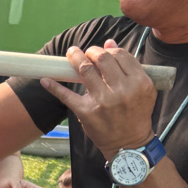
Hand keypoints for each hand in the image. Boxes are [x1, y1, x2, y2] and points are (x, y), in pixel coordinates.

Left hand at [40, 39, 155, 159]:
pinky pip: (67, 96)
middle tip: (85, 52)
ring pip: (85, 70)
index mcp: (139, 82)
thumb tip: (109, 43)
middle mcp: (121, 90)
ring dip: (75, 58)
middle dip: (91, 51)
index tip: (101, 51)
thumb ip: (129, 67)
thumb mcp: (143, 89)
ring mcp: (102, 101)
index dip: (108, 50)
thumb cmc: (135, 114)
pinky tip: (45, 79)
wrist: (128, 144)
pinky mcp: (86, 112)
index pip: (120, 55)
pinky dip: (54, 86)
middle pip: (102, 59)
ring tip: (71, 54)